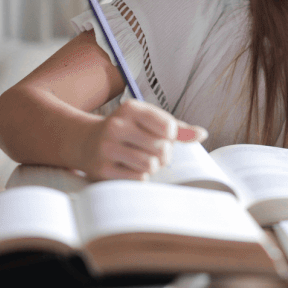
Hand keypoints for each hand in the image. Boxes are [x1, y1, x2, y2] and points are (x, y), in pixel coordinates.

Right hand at [76, 99, 207, 180]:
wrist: (85, 142)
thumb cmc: (126, 131)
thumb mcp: (147, 122)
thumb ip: (176, 128)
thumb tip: (202, 134)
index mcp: (130, 108)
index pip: (169, 127)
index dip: (171, 137)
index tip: (160, 136)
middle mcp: (116, 125)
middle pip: (162, 148)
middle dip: (163, 155)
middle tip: (152, 152)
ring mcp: (107, 147)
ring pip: (150, 165)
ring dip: (151, 167)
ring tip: (141, 160)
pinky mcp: (102, 169)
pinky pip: (138, 179)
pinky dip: (139, 177)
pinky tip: (128, 168)